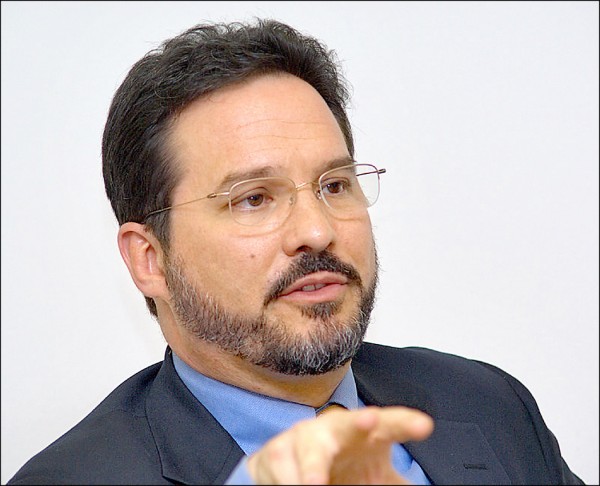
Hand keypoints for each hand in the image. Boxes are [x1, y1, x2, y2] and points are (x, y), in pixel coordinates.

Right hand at [247, 406, 433, 484]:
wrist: (294, 473)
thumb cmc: (342, 470)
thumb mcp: (376, 480)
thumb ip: (397, 485)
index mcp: (366, 434)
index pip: (390, 424)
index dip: (404, 423)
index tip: (424, 426)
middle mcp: (335, 430)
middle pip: (347, 423)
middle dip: (357, 422)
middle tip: (369, 422)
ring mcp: (304, 438)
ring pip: (309, 449)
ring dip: (313, 467)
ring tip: (316, 485)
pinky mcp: (276, 452)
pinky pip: (282, 470)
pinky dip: (290, 483)